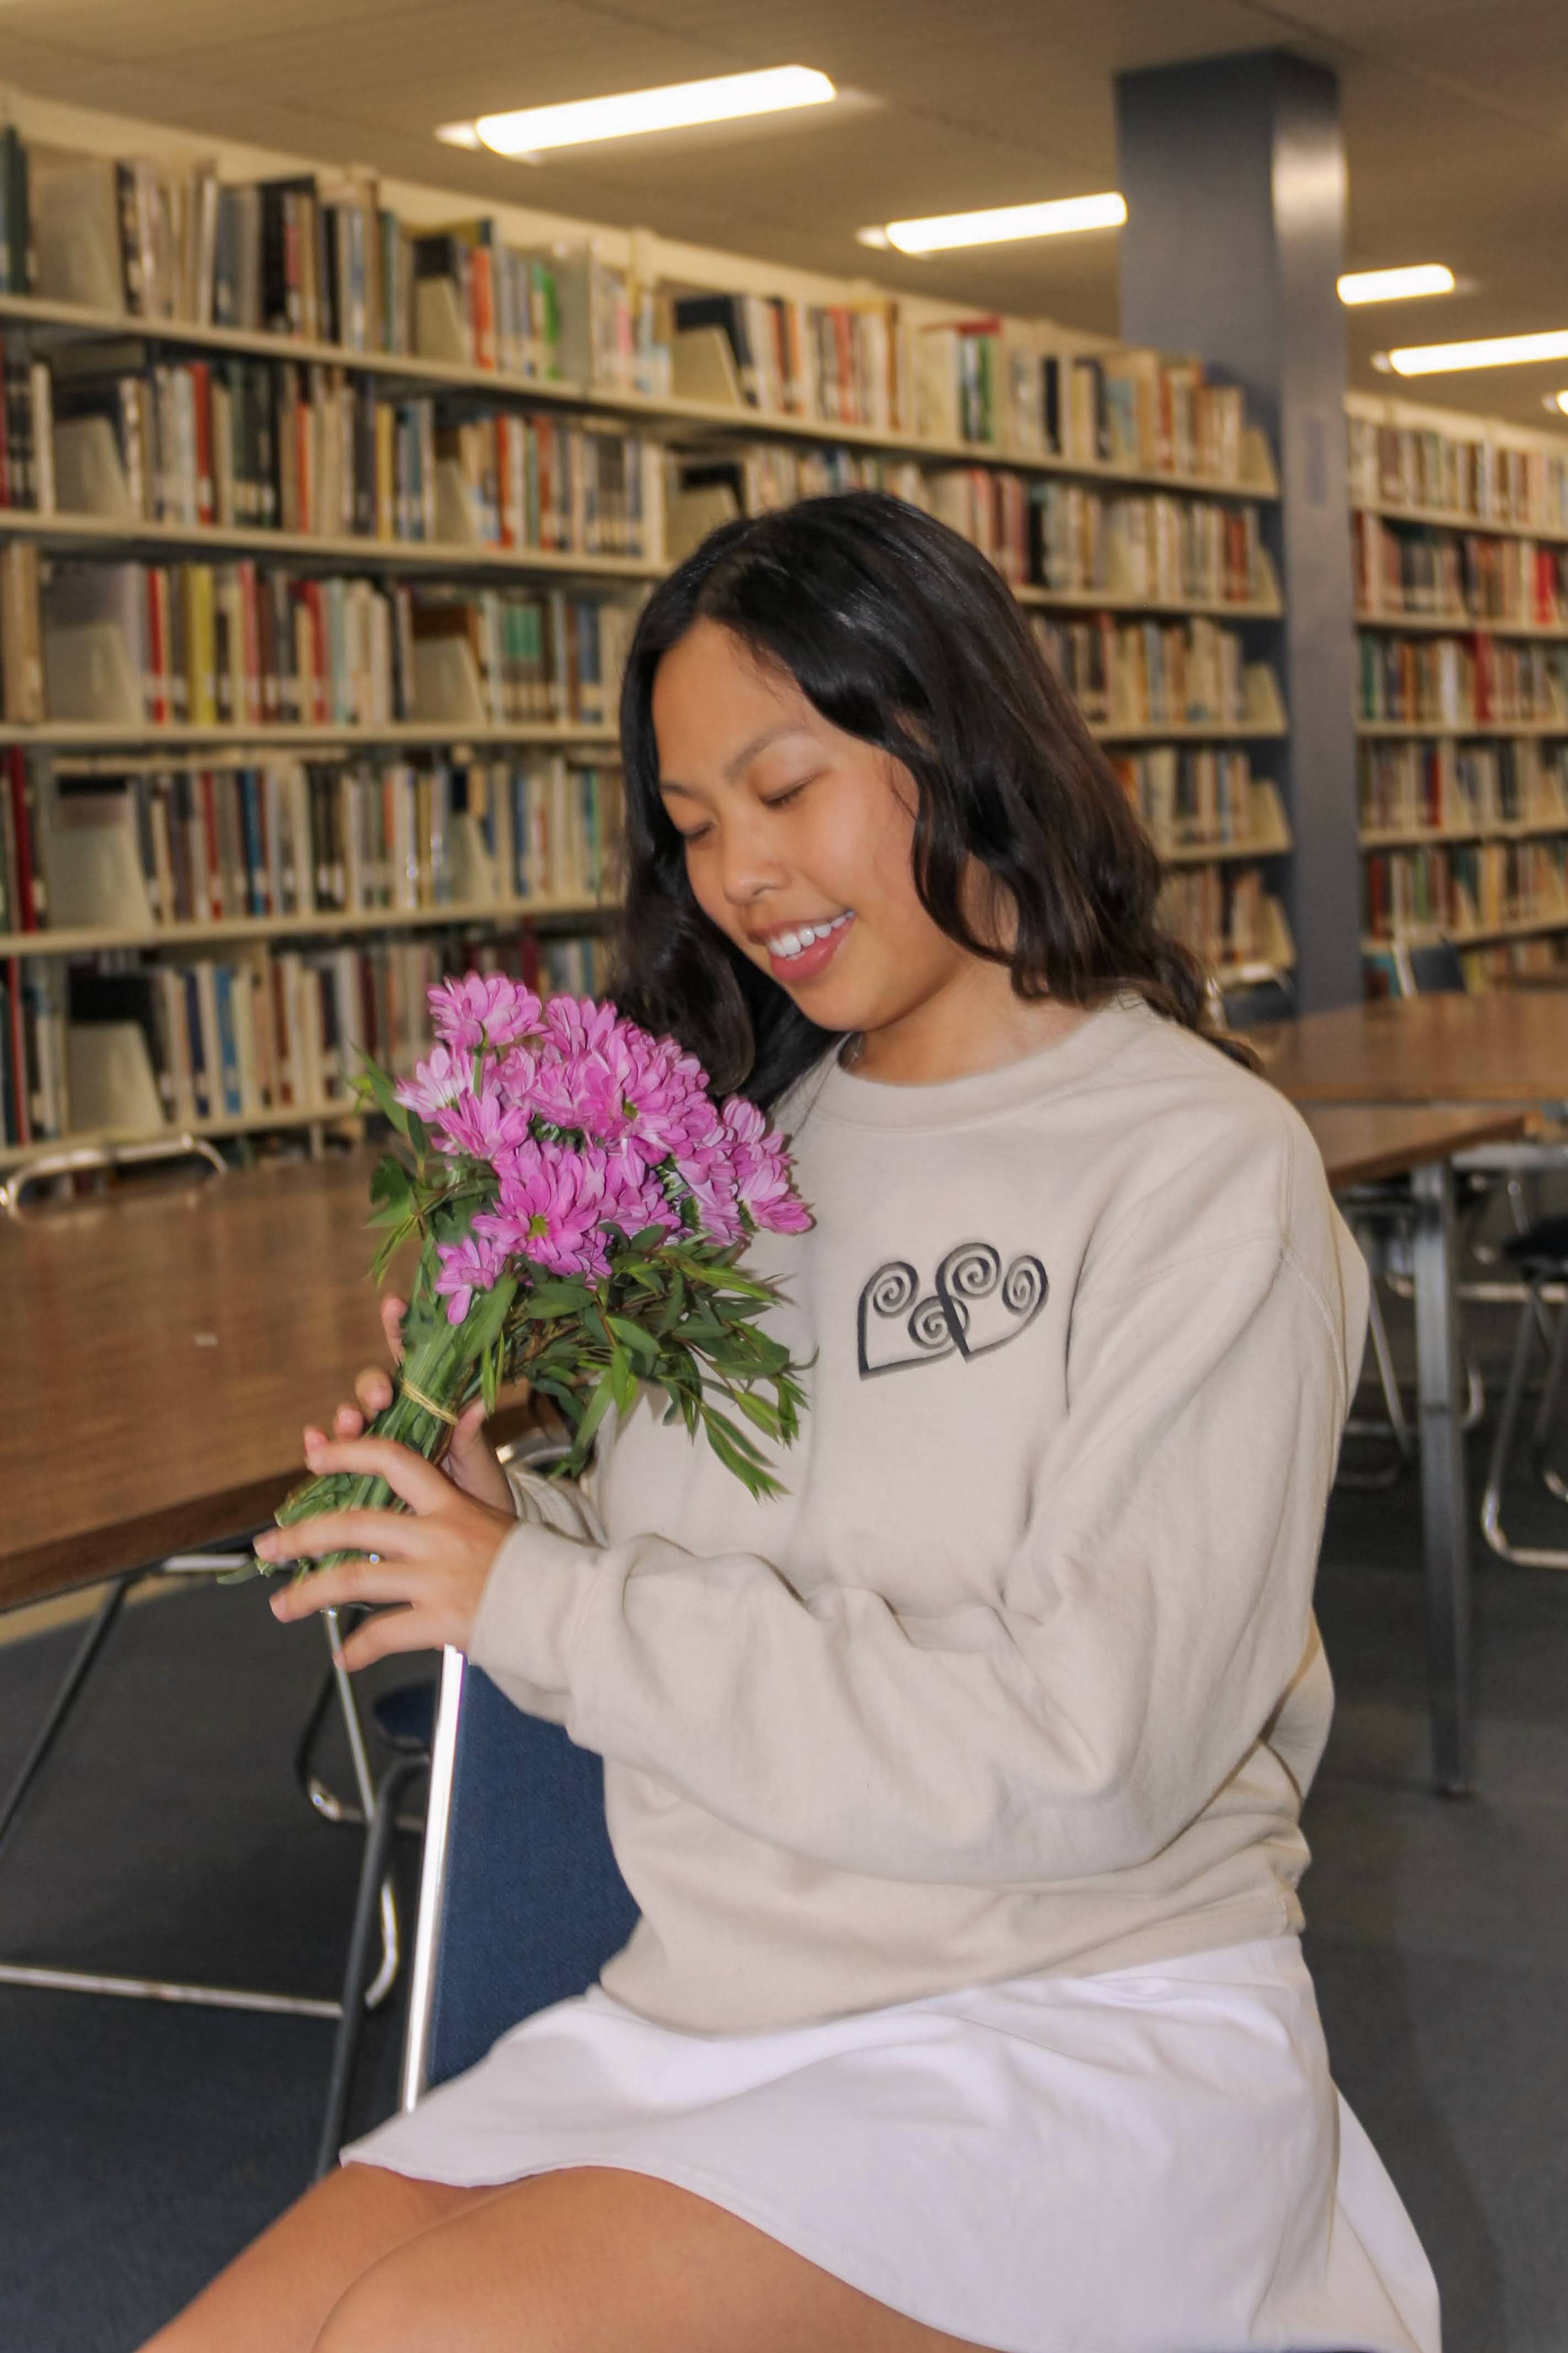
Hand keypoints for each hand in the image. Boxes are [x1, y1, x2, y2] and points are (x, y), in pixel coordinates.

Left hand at [259, 1433, 515, 1667]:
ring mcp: (437, 1579)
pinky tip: (346, 1658)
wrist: (568, 1608)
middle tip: (267, 1548)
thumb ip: (459, 1480)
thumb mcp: (492, 1511)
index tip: (314, 1457)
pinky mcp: (441, 1620)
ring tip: (281, 1606)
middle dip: (301, 1536)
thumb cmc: (530, 1562)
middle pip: (353, 1524)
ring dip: (308, 1593)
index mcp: (450, 1503)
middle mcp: (438, 1536)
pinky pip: (384, 1633)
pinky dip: (360, 1648)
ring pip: (354, 1580)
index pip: (393, 1461)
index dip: (349, 1454)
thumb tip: (460, 1415)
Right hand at [321, 1294, 514, 1513]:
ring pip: (352, 1422)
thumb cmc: (481, 1495)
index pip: (414, 1361)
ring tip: (350, 1423)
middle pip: (373, 1389)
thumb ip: (470, 1437)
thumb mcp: (481, 1466)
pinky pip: (333, 1459)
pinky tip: (313, 1445)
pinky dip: (320, 1449)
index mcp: (432, 1408)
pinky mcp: (359, 1478)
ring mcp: (377, 1448)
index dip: (400, 1330)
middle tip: (382, 1398)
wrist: (471, 1547)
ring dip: (346, 1418)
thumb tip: (477, 1404)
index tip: (394, 1303)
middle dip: (371, 1387)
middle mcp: (399, 1421)